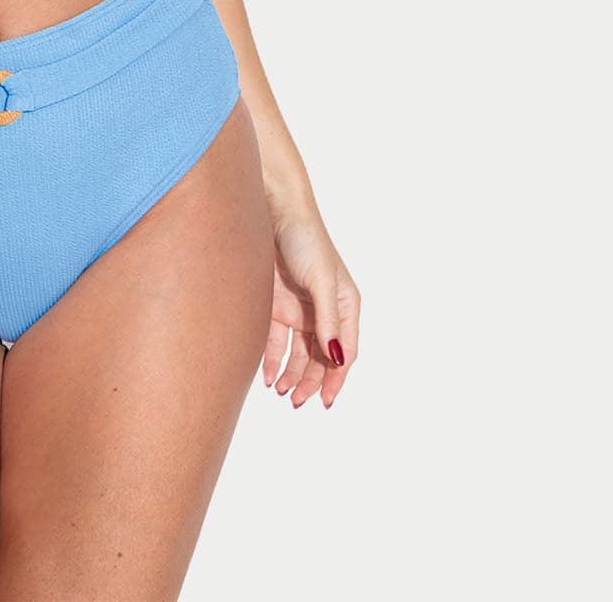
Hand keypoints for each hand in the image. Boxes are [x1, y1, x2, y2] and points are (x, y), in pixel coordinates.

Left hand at [263, 206, 359, 408]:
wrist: (271, 211)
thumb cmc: (305, 239)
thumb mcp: (320, 280)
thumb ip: (328, 320)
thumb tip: (336, 359)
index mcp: (345, 305)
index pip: (345, 352)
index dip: (336, 378)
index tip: (325, 401)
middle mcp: (324, 311)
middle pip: (321, 358)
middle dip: (311, 382)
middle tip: (297, 401)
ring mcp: (299, 310)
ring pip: (299, 354)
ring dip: (292, 375)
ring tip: (281, 393)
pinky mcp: (276, 306)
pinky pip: (276, 342)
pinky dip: (273, 361)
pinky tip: (268, 376)